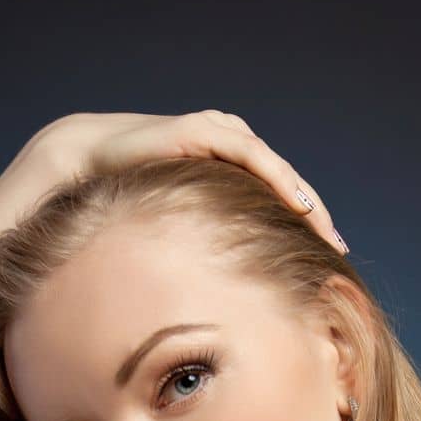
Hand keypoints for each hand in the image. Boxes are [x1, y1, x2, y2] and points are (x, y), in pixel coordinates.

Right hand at [20, 109, 343, 250]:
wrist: (84, 162)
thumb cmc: (122, 196)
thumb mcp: (171, 225)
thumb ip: (195, 241)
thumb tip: (205, 289)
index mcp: (223, 163)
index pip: (272, 193)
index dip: (300, 221)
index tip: (321, 255)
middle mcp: (227, 141)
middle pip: (283, 181)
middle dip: (312, 215)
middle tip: (336, 249)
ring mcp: (217, 132)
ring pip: (275, 168)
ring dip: (304, 200)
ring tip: (324, 231)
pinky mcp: (204, 131)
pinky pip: (252, 156)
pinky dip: (278, 179)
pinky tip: (297, 205)